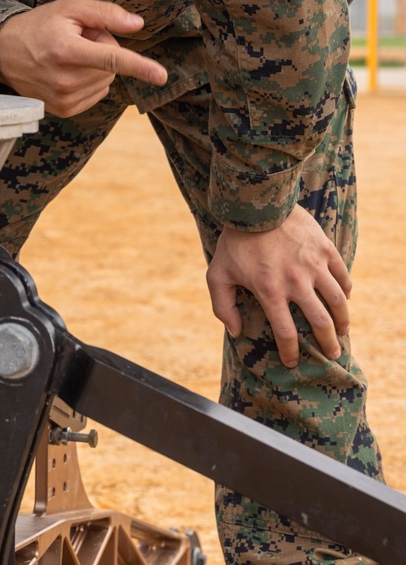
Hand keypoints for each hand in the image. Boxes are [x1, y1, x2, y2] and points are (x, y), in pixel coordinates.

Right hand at [0, 0, 167, 116]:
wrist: (3, 53)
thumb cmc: (40, 25)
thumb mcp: (69, 8)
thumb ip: (104, 13)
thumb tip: (138, 25)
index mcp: (65, 50)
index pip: (110, 59)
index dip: (139, 66)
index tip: (161, 76)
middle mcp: (64, 79)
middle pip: (111, 67)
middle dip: (102, 50)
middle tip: (76, 41)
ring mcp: (63, 99)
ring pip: (106, 81)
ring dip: (96, 67)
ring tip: (68, 56)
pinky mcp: (64, 110)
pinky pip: (97, 94)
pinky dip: (90, 81)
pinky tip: (68, 71)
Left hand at [207, 205, 351, 367]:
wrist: (255, 202)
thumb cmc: (234, 240)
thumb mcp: (217, 273)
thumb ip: (222, 306)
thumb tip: (235, 332)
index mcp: (270, 290)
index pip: (286, 334)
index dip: (291, 353)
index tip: (293, 362)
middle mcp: (295, 281)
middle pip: (320, 323)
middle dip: (329, 344)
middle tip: (333, 353)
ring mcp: (313, 264)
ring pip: (338, 301)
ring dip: (343, 320)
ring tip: (343, 330)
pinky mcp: (324, 247)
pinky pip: (342, 274)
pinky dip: (346, 289)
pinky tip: (344, 297)